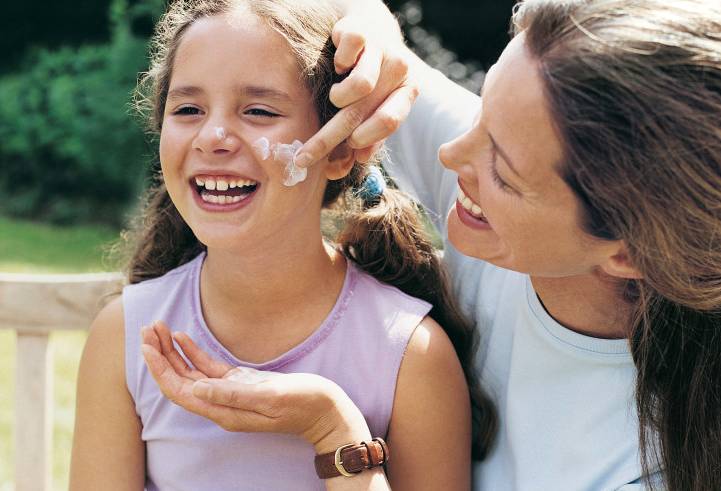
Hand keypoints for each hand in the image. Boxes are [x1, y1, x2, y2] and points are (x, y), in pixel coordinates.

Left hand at [140, 321, 370, 452]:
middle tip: (147, 329)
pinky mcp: (241, 382)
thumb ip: (233, 394)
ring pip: (190, 372)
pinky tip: (181, 337)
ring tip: (157, 328)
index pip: (179, 390)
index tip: (146, 346)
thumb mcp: (270, 398)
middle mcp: (221, 403)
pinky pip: (208, 367)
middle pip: (179, 380)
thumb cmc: (304, 405)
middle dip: (160, 356)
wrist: (327, 412)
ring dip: (172, 352)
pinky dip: (193, 352)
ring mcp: (230, 392)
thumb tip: (196, 388)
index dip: (160, 369)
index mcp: (224, 411)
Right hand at [295, 6, 417, 166]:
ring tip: (336, 96)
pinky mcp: (362, 31)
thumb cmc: (373, 78)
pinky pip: (347, 53)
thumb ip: (363, 141)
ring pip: (359, 85)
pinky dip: (338, 63)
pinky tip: (339, 65)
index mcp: (407, 92)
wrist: (372, 29)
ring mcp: (382, 49)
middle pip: (362, 111)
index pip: (388, 122)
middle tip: (303, 157)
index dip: (363, 141)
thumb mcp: (374, 107)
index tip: (338, 155)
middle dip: (327, 139)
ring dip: (338, 97)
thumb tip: (339, 171)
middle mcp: (399, 70)